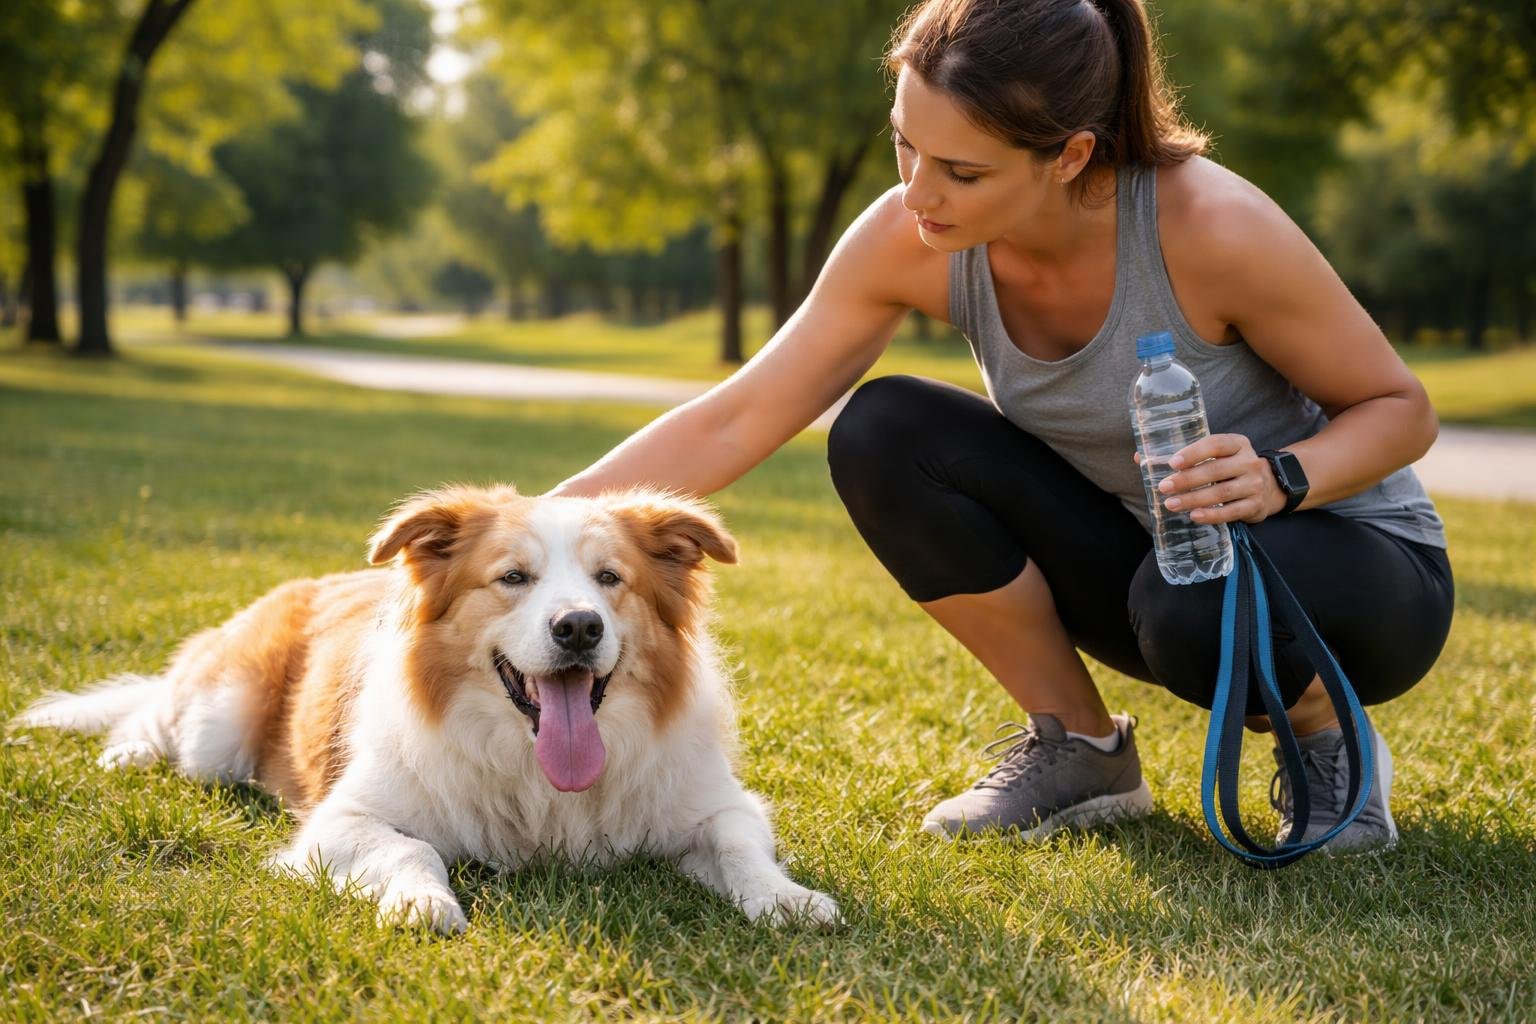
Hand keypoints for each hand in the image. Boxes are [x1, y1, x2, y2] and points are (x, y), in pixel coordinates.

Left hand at [1133, 433, 1286, 524]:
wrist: (1270, 486)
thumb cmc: (1230, 468)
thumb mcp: (1215, 456)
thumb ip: (1182, 456)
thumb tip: (1139, 458)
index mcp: (1237, 444)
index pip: (1215, 444)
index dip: (1193, 453)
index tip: (1172, 463)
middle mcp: (1249, 461)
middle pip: (1215, 470)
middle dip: (1187, 480)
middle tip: (1163, 487)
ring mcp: (1254, 484)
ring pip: (1222, 492)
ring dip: (1194, 499)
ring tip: (1171, 504)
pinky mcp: (1255, 505)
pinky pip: (1232, 512)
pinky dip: (1212, 515)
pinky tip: (1194, 516)